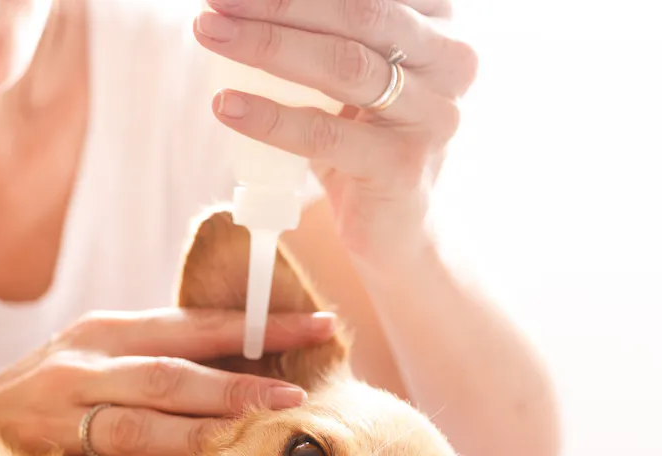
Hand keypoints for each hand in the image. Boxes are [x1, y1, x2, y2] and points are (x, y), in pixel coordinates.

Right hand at [0, 308, 335, 455]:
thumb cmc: (34, 410)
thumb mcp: (89, 373)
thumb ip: (147, 376)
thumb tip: (231, 387)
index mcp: (107, 331)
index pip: (194, 323)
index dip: (257, 324)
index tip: (316, 325)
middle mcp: (89, 352)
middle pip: (183, 358)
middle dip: (251, 366)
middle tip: (306, 377)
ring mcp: (66, 394)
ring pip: (155, 399)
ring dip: (217, 410)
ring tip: (271, 416)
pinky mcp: (47, 436)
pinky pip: (117, 446)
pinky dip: (164, 452)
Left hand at [194, 0, 476, 262]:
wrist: (394, 228)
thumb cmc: (363, 136)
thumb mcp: (353, 71)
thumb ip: (324, 30)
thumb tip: (242, 2)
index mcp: (439, 23)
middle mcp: (450, 62)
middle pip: (359, 12)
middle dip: (279, 2)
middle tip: (217, 0)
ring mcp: (432, 117)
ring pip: (343, 65)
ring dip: (267, 45)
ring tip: (211, 34)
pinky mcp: (401, 168)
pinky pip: (324, 134)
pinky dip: (269, 117)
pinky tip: (226, 105)